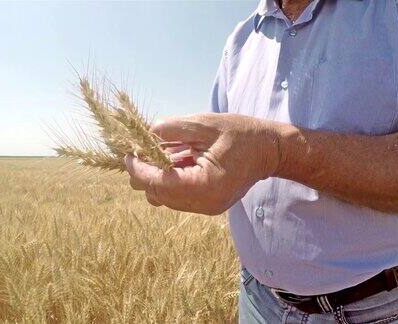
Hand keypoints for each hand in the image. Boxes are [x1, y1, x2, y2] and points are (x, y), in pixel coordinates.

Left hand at [125, 113, 280, 214]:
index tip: (127, 153)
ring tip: (163, 154)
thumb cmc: (241, 133)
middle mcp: (205, 202)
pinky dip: (169, 180)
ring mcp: (206, 207)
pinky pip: (176, 197)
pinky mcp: (207, 205)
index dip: (138, 168)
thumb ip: (172, 129)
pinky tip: (176, 161)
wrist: (270, 150)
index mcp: (206, 184)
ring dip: (156, 177)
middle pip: (157, 195)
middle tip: (142, 150)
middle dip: (144, 173)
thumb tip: (145, 134)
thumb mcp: (205, 124)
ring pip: (164, 199)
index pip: (159, 182)